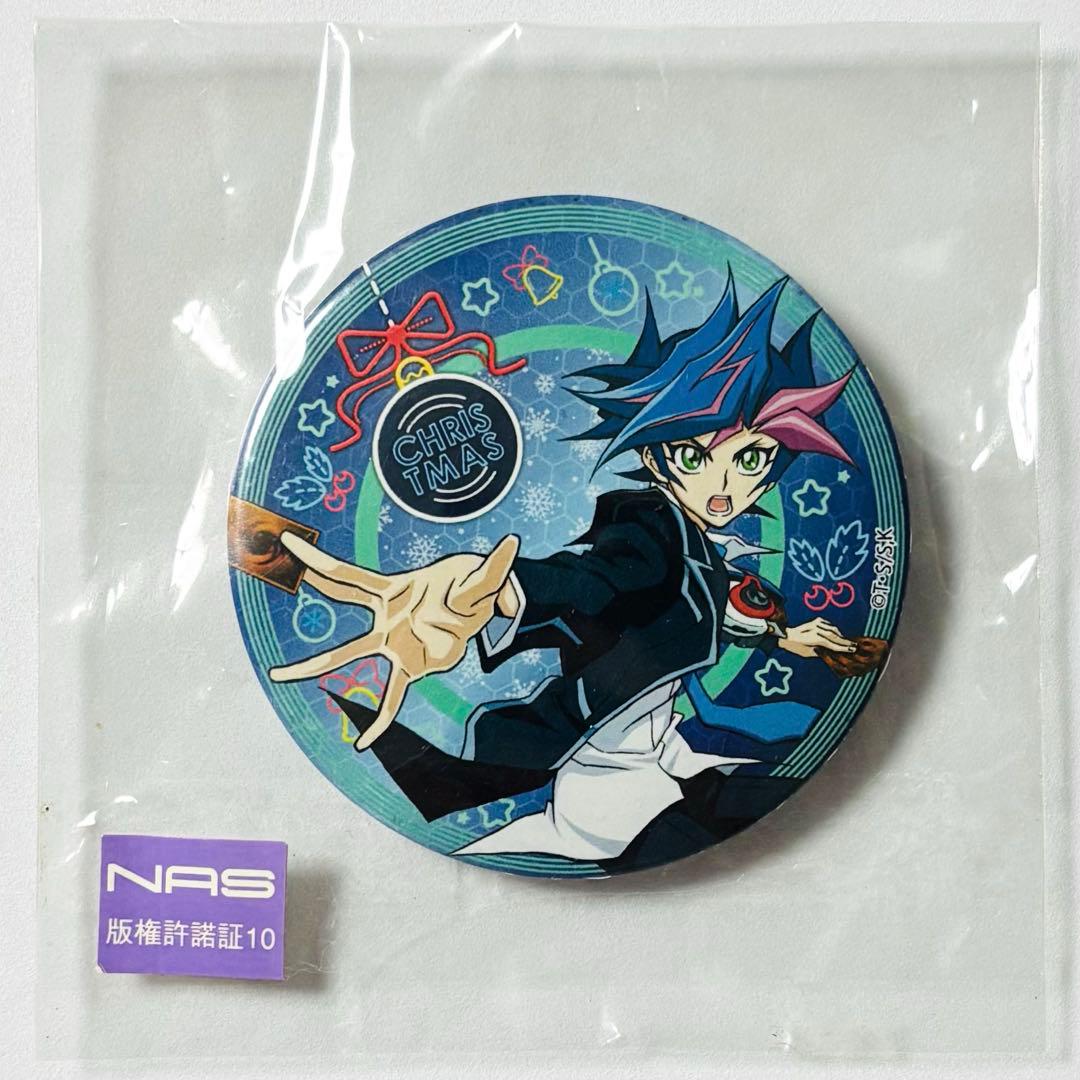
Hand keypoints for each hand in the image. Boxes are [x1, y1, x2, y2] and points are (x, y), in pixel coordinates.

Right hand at [268, 532, 519, 747]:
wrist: (483, 604)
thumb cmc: (475, 585)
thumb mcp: (485, 578)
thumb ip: (497, 568)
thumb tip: (513, 545)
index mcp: (396, 590)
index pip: (350, 576)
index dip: (319, 562)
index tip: (290, 546)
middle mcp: (388, 616)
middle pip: (340, 608)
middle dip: (309, 594)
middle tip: (274, 588)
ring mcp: (396, 641)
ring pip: (354, 653)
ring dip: (316, 665)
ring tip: (277, 676)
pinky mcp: (413, 665)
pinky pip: (394, 696)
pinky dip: (381, 719)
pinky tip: (362, 744)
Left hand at [778, 617, 856, 657]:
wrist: (786, 635)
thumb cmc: (796, 647)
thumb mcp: (808, 653)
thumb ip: (821, 652)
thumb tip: (832, 653)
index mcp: (814, 638)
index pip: (832, 644)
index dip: (843, 648)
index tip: (852, 650)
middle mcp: (816, 629)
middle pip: (834, 636)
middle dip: (845, 641)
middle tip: (854, 646)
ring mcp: (816, 623)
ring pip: (833, 629)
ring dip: (840, 636)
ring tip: (847, 642)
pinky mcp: (816, 620)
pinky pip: (829, 625)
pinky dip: (834, 630)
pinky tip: (838, 635)